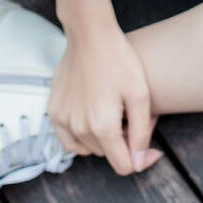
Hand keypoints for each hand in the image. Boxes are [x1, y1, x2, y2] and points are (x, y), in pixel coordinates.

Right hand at [48, 27, 161, 178]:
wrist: (90, 35)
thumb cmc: (119, 60)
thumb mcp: (140, 95)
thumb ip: (141, 133)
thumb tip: (138, 162)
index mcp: (103, 126)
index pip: (124, 166)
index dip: (140, 159)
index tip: (149, 145)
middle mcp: (79, 128)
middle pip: (107, 155)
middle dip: (122, 142)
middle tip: (130, 116)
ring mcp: (63, 120)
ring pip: (90, 148)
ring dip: (103, 138)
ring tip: (113, 112)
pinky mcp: (54, 112)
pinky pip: (70, 140)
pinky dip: (83, 136)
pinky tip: (92, 116)